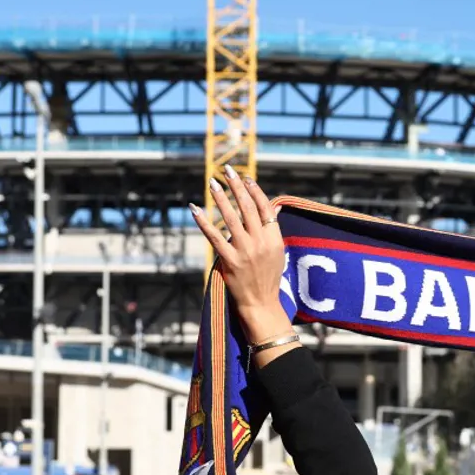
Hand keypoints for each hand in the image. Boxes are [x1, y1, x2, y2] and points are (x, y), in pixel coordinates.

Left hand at [189, 166, 291, 341]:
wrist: (261, 304)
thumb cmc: (269, 278)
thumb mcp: (278, 252)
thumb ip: (272, 229)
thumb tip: (271, 207)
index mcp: (275, 238)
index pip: (265, 207)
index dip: (255, 191)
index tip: (246, 178)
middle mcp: (260, 242)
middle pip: (247, 208)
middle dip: (236, 187)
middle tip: (228, 170)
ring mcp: (244, 251)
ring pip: (230, 218)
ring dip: (220, 198)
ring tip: (212, 183)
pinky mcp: (229, 261)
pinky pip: (214, 237)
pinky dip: (204, 222)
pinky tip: (196, 209)